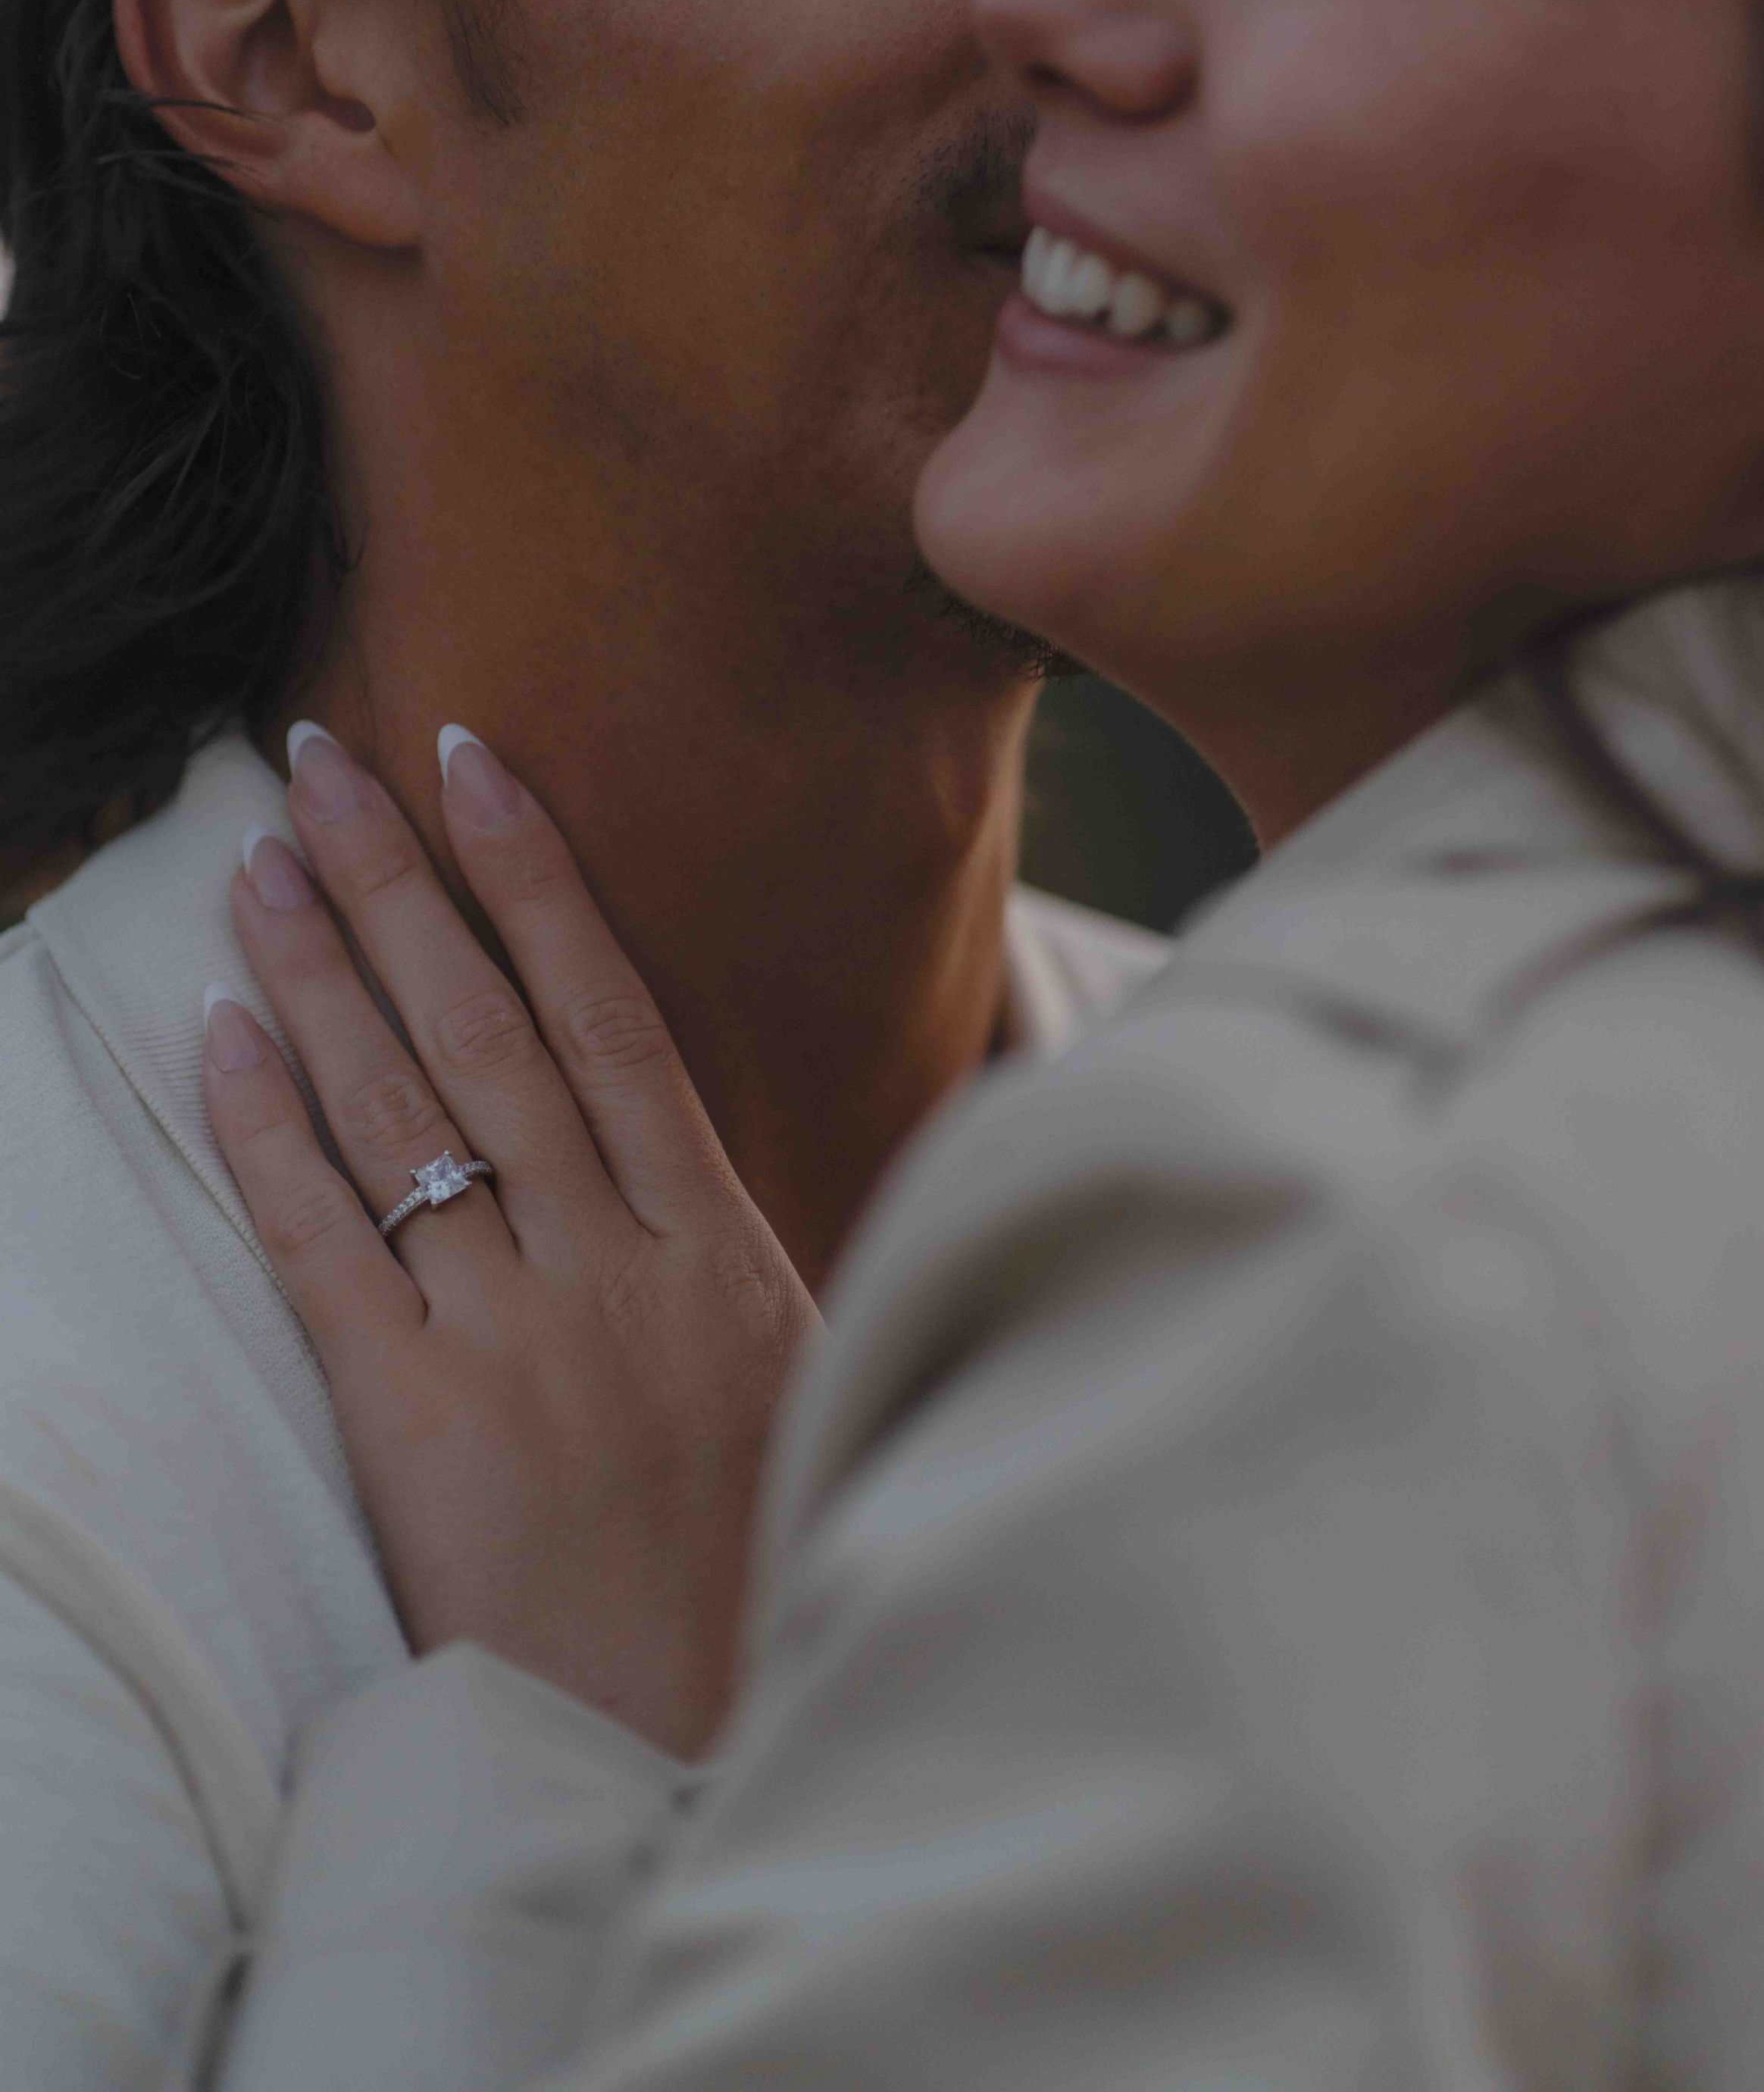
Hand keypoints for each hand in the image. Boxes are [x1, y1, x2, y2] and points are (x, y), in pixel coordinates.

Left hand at [202, 725, 817, 1756]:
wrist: (706, 1741)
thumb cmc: (762, 1554)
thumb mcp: (802, 1367)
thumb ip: (736, 1239)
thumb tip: (685, 1128)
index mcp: (715, 1238)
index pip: (610, 1011)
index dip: (535, 878)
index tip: (472, 762)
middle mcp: (615, 1259)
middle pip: (488, 1027)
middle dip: (398, 880)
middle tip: (319, 762)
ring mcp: (518, 1333)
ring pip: (403, 1109)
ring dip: (320, 970)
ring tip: (254, 861)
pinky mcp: (420, 1422)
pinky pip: (326, 1245)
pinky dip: (266, 1132)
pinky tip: (220, 1036)